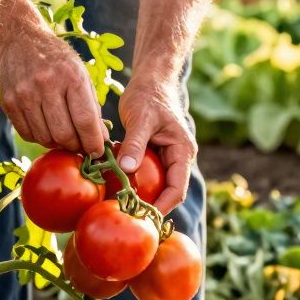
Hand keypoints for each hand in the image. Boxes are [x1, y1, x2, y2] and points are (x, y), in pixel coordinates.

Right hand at [0, 28, 105, 154]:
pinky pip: (27, 134)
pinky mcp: (8, 102)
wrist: (20, 40)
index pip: (85, 121)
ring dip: (58, 144)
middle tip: (80, 146)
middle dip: (76, 146)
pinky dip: (40, 138)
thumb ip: (92, 108)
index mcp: (71, 76)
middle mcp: (46, 85)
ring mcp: (24, 94)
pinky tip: (47, 129)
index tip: (98, 152)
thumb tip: (101, 141)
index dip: (94, 142)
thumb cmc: (57, 59)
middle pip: (64, 134)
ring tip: (64, 137)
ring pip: (45, 138)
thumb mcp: (81, 74)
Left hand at [118, 78, 196, 214]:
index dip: (162, 206)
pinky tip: (117, 189)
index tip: (143, 219)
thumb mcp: (141, 118)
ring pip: (157, 184)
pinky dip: (135, 183)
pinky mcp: (154, 155)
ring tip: (121, 208)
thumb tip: (126, 169)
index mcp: (182, 151)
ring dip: (142, 196)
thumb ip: (135, 144)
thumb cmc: (149, 96)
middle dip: (151, 206)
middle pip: (168, 191)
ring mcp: (167, 157)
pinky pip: (147, 175)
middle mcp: (178, 157)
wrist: (151, 80)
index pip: (177, 188)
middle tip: (129, 218)